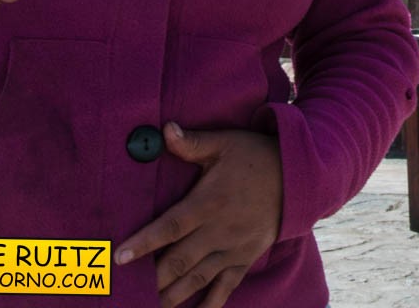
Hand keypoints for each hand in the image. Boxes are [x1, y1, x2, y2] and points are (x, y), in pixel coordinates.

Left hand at [116, 124, 282, 307]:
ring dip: (173, 295)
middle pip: (179, 260)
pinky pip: (226, 287)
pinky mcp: (246, 257)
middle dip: (153, 278)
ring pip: (198, 278)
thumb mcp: (225, 143)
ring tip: (151, 307)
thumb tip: (164, 129)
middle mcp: (220, 230)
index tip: (120, 257)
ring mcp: (234, 248)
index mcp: (209, 202)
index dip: (144, 243)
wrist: (298, 175)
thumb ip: (192, 142)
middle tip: (128, 292)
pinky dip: (210, 304)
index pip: (170, 227)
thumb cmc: (255, 156)